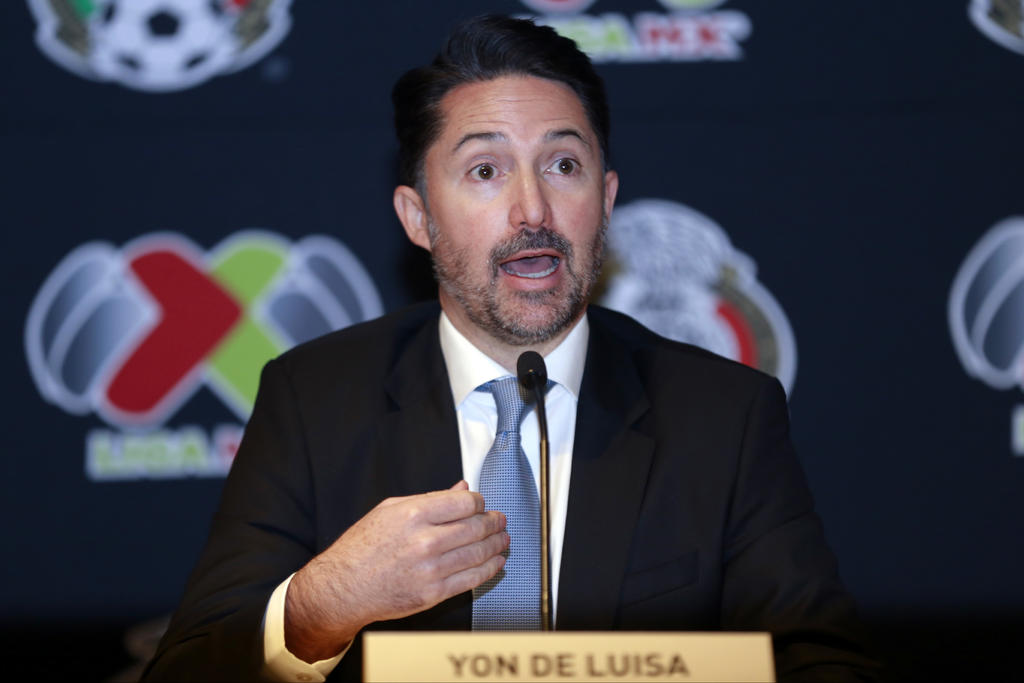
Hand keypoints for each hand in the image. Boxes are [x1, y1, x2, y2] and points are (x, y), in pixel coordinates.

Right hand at [284, 480, 507, 661]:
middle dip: (494, 523)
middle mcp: (424, 541)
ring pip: (478, 553)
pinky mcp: (433, 594)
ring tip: (502, 539)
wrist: (343, 587)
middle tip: (499, 521)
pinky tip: (496, 562)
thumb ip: (430, 499)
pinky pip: (472, 579)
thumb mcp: (390, 510)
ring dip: (497, 545)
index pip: (464, 503)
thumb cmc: (362, 548)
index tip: (481, 505)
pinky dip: (489, 569)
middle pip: (476, 527)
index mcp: (413, 515)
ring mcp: (431, 569)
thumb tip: (461, 489)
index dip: (479, 503)